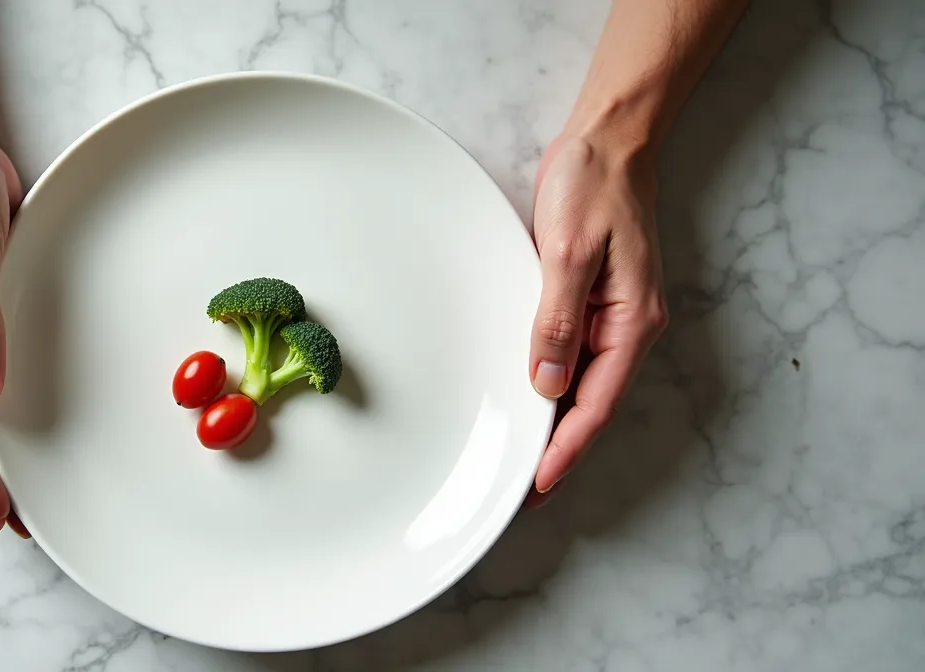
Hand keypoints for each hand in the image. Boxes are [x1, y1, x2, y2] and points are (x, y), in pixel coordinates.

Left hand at [524, 133, 668, 506]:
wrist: (608, 141)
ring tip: (522, 458)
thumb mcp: (569, 251)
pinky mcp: (593, 302)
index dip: (567, 449)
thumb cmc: (593, 186)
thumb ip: (558, 319)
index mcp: (633, 322)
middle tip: (521, 489)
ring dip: (556, 423)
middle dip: (561, 449)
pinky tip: (530, 401)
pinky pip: (575, 357)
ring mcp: (613, 317)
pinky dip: (554, 386)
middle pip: (593, 405)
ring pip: (584, 386)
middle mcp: (628, 328)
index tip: (538, 483)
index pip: (597, 404)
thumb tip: (547, 382)